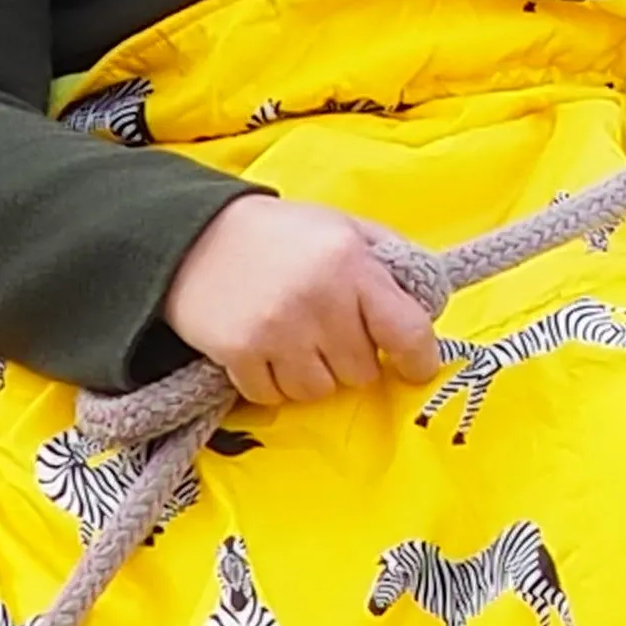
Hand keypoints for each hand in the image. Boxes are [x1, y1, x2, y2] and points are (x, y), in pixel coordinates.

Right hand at [163, 195, 441, 408]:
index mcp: (352, 263)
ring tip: (295, 340)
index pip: (408, 331)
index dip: (420, 359)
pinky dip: (272, 383)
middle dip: (352, 358)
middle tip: (329, 332)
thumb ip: (393, 260)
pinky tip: (265, 351)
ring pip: (320, 392)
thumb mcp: (345, 228)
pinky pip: (274, 397)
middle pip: (363, 371)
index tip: (415, 366)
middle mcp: (319, 298)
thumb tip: (431, 305)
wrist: (195, 236)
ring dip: (312, 375)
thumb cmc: (283, 234)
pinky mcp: (239, 353)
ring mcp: (278, 330)